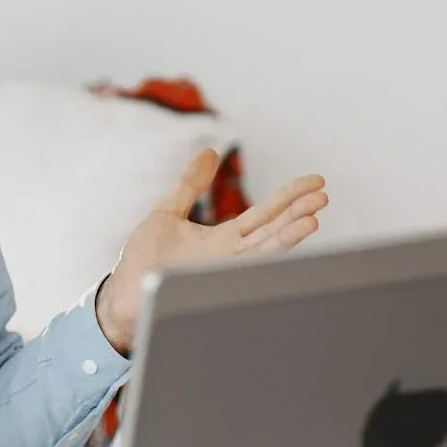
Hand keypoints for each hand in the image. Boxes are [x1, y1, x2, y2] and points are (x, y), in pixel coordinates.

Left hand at [95, 148, 327, 353]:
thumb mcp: (168, 211)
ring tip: (313, 218)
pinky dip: (261, 257)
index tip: (315, 182)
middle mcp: (230, 256)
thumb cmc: (143, 259)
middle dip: (298, 212)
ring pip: (264, 251)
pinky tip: (279, 245)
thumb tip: (209, 152)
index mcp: (223, 239)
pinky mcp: (210, 282)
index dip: (289, 197)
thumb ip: (190, 184)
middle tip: (323, 194)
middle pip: (272, 230)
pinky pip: (242, 269)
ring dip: (289, 236)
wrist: (122, 294)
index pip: (265, 214)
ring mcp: (222, 271)